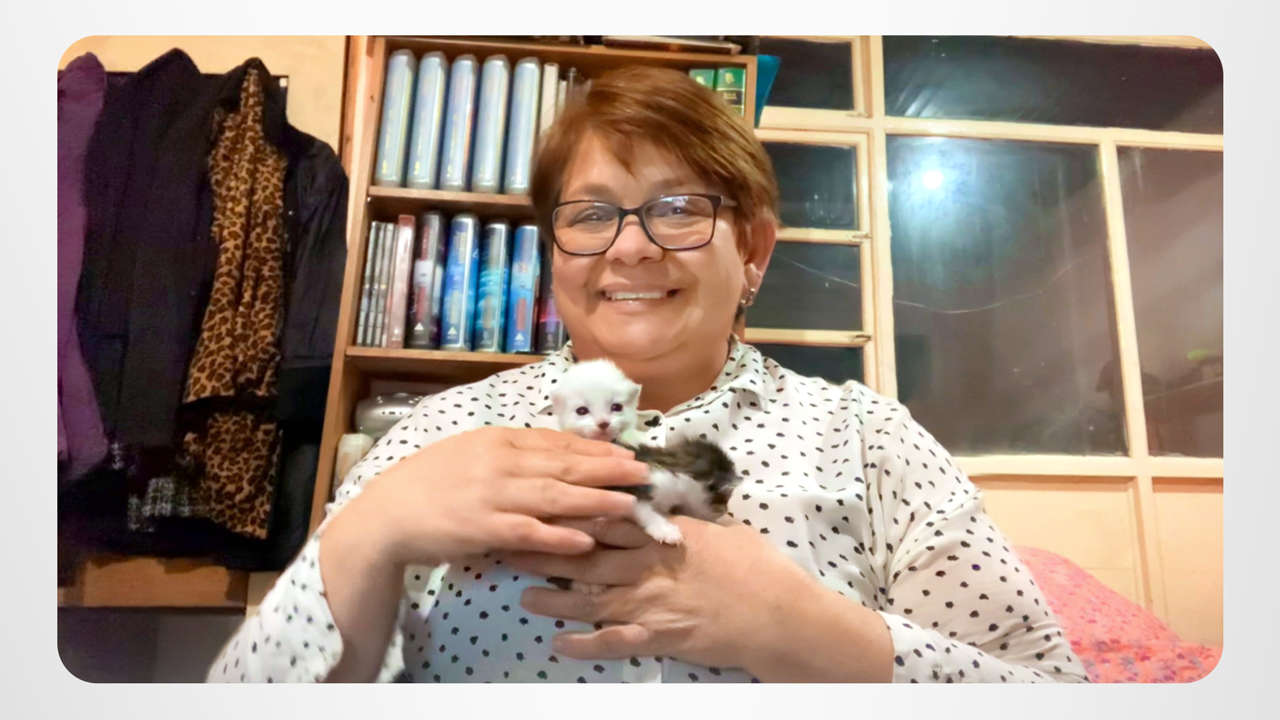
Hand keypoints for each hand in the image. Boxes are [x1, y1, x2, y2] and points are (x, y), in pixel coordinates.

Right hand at [339, 427, 650, 567]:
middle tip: (645, 474)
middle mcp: (501, 462)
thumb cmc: (430, 482)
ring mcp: (493, 495)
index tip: (628, 453)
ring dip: (596, 501)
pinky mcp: (484, 528)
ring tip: (629, 505)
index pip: (558, 443)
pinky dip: (560, 536)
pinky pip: (530, 532)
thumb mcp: (471, 452)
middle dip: (609, 470)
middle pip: (566, 466)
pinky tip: (587, 540)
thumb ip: (510, 452)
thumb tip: (554, 453)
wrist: (388, 513)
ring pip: (556, 497)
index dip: (596, 450)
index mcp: (498, 440)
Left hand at [499, 515, 828, 673]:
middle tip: (511, 545)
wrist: (780, 616)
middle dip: (545, 551)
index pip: (606, 518)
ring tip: (523, 597)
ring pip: (588, 599)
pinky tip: (558, 645)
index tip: (539, 505)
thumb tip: (667, 501)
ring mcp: (650, 603)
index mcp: (663, 533)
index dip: (568, 512)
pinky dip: (583, 645)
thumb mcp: (722, 529)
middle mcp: (649, 565)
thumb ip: (687, 518)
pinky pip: (611, 643)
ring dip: (553, 599)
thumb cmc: (758, 568)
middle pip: (585, 555)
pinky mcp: (657, 637)